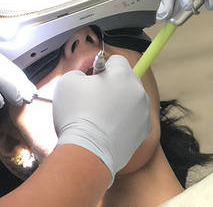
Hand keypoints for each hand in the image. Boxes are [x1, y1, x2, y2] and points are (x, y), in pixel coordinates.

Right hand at [53, 54, 151, 184]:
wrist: (87, 152)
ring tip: (101, 117)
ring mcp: (143, 111)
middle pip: (127, 79)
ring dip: (120, 103)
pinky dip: (124, 121)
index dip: (103, 68)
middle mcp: (137, 90)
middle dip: (114, 85)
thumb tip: (86, 78)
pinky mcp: (144, 131)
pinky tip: (108, 129)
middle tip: (95, 98)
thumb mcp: (67, 81)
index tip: (93, 79)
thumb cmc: (76, 115)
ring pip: (131, 99)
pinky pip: (134, 119)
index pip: (117, 60)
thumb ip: (80, 72)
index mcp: (122, 74)